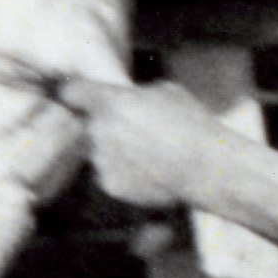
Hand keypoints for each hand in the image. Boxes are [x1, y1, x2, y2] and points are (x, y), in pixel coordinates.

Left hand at [55, 77, 227, 209]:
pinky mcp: (110, 185)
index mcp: (109, 102)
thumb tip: (131, 97)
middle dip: (105, 126)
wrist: (205, 167)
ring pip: (99, 152)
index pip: (72, 92)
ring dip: (114, 151)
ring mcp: (102, 160)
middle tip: (134, 130)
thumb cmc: (191, 123)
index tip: (83, 97)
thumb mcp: (166, 91)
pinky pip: (109, 175)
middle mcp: (99, 130)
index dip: (78, 94)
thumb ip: (137, 94)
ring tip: (148, 154)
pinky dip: (123, 174)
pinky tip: (149, 171)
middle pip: (89, 125)